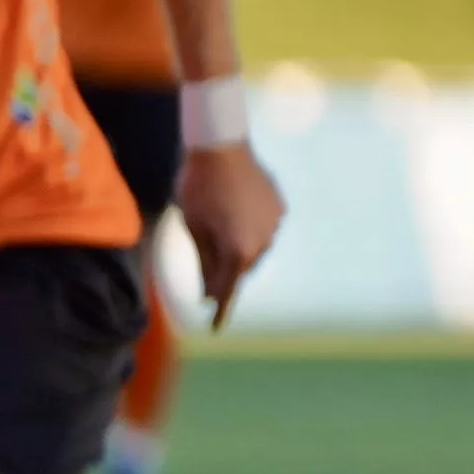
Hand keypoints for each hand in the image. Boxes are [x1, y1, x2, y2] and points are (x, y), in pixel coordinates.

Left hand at [176, 142, 283, 325]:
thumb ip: (203, 264)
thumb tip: (208, 293)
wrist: (221, 146)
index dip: (220, 310)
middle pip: (241, 269)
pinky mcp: (280, 207)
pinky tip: (235, 212)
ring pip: (254, 249)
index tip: (215, 328)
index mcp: (238, 250)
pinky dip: (250, 228)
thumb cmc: (197, 188)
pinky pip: (264, 228)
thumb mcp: (193, 229)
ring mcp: (275, 224)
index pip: (228, 289)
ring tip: (219, 229)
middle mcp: (263, 242)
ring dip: (238, 249)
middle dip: (224, 274)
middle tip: (206, 276)